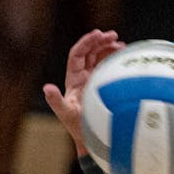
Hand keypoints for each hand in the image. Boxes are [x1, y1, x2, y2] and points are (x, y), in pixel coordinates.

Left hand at [43, 29, 125, 157]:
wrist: (94, 139)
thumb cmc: (79, 128)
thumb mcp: (66, 114)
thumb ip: (56, 101)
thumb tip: (47, 88)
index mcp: (74, 79)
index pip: (78, 54)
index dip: (87, 42)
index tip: (98, 34)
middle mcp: (84, 77)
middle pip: (91, 52)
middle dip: (100, 41)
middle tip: (114, 35)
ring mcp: (96, 80)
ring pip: (101, 58)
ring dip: (110, 48)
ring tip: (121, 45)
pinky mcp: (107, 86)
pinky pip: (111, 68)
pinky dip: (117, 60)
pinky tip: (126, 57)